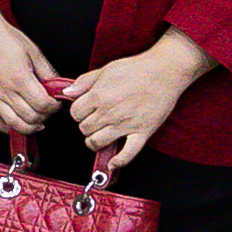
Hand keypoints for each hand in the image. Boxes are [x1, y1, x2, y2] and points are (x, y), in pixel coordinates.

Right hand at [0, 0, 62, 135]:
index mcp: (20, 78)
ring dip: (30, 126)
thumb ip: (48, 72)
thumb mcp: (34, 52)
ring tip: (38, 121)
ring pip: (14, 124)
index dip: (54, 106)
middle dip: (45, 116)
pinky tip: (17, 124)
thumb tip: (59, 87)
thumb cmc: (7, 40)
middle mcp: (6, 90)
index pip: (43, 104)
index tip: (57, 101)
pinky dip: (7, 127)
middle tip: (49, 108)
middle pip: (31, 117)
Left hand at [62, 37, 210, 170]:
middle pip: (84, 129)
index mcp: (99, 96)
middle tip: (95, 120)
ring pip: (96, 143)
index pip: (75, 114)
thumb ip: (83, 82)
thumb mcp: (105, 69)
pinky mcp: (142, 133)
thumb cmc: (137, 68)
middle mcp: (109, 113)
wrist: (165, 71)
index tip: (85, 110)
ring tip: (100, 135)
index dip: (78, 112)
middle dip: (86, 125)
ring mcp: (125, 125)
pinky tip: (112, 163)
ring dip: (95, 141)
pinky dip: (118, 161)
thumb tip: (66, 93)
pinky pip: (127, 154)